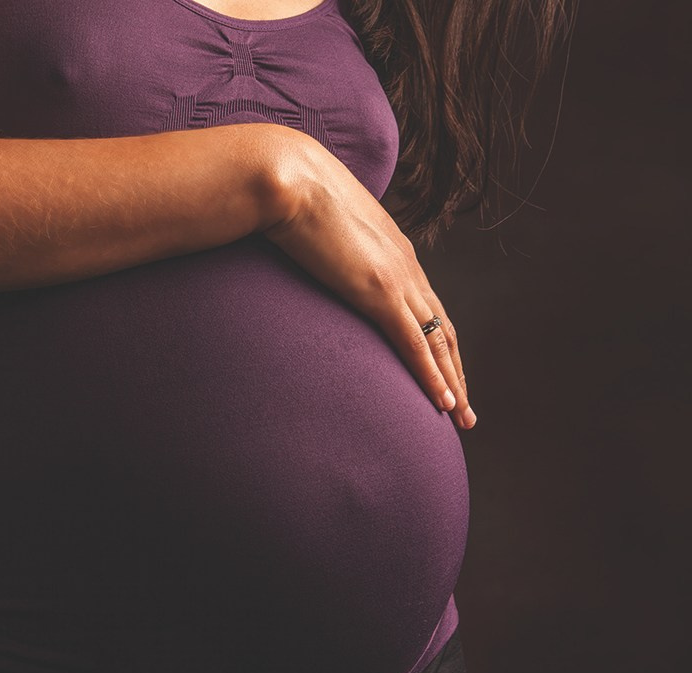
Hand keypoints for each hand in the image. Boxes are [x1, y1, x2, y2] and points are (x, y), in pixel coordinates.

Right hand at [261, 134, 476, 429]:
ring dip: (454, 383)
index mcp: (393, 250)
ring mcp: (397, 280)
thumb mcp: (318, 224)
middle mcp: (406, 266)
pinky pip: (415, 345)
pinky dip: (432, 377)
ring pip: (438, 343)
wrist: (288, 178)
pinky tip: (443, 404)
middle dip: (455, 370)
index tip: (441, 368)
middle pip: (442, 329)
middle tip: (463, 407)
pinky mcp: (379, 293)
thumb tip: (307, 252)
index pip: (425, 305)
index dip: (436, 340)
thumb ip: (326, 244)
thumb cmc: (291, 195)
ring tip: (461, 417)